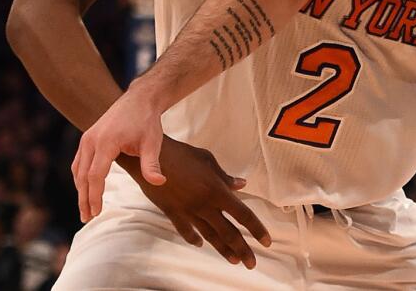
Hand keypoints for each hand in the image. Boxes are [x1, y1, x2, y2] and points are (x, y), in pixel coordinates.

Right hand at [73, 87, 166, 222]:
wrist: (139, 100)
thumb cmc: (147, 121)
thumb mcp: (153, 142)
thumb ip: (152, 164)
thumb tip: (160, 182)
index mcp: (105, 142)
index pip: (95, 176)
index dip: (94, 196)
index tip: (96, 212)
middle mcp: (91, 140)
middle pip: (82, 176)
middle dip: (84, 198)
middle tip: (87, 218)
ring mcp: (87, 138)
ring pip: (78, 169)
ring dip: (80, 190)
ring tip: (86, 209)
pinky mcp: (87, 138)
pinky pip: (79, 162)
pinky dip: (80, 178)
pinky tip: (85, 190)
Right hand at [118, 137, 271, 267]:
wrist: (148, 157)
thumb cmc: (182, 153)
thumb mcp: (208, 160)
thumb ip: (225, 177)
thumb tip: (242, 185)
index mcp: (217, 190)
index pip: (243, 214)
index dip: (256, 229)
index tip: (266, 241)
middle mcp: (204, 205)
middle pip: (228, 232)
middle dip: (242, 249)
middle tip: (252, 263)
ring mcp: (188, 211)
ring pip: (210, 235)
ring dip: (223, 250)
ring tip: (234, 261)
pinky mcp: (172, 213)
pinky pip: (186, 230)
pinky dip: (194, 238)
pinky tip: (200, 245)